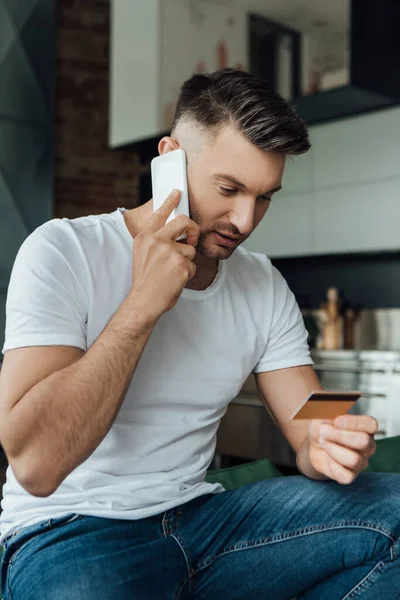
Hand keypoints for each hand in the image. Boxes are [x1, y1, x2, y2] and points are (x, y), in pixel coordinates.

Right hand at [130, 190, 200, 318]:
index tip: (178, 192)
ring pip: (190, 249)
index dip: (169, 201)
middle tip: (192, 238)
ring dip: (186, 261)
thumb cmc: (145, 280)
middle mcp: (156, 240)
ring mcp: (169, 252)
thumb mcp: (143, 254)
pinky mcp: (181, 264)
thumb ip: (156, 240)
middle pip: (184, 222)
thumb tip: (176, 230)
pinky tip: (175, 280)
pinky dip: (187, 273)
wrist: (144, 301)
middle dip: (193, 229)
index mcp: (145, 237)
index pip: (159, 214)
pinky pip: (193, 264)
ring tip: (172, 272)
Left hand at [307, 415, 377, 483]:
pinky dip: (332, 466)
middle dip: (339, 436)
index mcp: (366, 427)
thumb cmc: (323, 427)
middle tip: (324, 431)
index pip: (371, 424)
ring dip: (332, 449)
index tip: (336, 420)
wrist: (313, 445)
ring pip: (354, 460)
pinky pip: (346, 476)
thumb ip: (330, 414)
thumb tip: (334, 421)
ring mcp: (361, 461)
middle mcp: (368, 445)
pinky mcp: (351, 475)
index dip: (353, 422)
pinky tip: (328, 458)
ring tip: (323, 442)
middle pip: (363, 442)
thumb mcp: (324, 415)